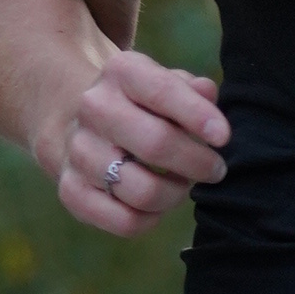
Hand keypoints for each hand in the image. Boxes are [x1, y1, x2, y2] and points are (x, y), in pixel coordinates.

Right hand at [44, 47, 225, 234]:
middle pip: (155, 144)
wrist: (82, 124)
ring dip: (175, 194)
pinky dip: (151, 219)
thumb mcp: (167, 84)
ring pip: (143, 190)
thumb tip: (207, 94)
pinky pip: (124, 221)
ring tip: (182, 185)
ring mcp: (78, 150)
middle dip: (197, 163)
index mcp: (122, 72)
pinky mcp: (71, 189)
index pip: (163, 91)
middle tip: (214, 169)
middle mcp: (93, 107)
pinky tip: (157, 206)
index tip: (223, 137)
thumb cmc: (144, 105)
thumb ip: (193, 90)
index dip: (198, 117)